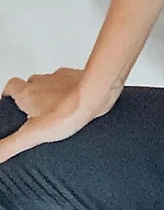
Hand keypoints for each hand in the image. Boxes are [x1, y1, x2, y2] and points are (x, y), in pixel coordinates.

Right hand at [0, 67, 119, 163]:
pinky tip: (75, 102)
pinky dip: (70, 89)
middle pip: (31, 82)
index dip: (9, 93)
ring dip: (51, 91)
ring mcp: (62, 77)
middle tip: (33, 108)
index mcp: (28, 93)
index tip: (9, 101)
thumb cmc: (66, 112)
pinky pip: (71, 80)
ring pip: (51, 81)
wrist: (94, 96)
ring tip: (55, 109)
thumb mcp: (31, 136)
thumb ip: (9, 146)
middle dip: (31, 93)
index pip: (11, 86)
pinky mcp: (80, 76)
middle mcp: (44, 81)